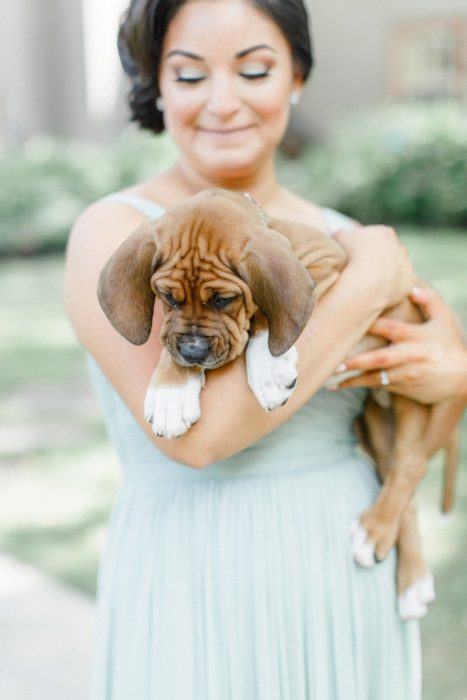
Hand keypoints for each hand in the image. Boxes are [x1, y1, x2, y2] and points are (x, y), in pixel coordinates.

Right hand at [332, 225, 414, 308]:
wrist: (368, 281)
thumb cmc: (353, 256)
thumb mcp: (340, 239)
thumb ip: (339, 233)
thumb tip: (334, 230)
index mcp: (385, 233)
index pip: (374, 238)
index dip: (362, 246)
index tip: (353, 255)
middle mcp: (400, 247)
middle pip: (387, 252)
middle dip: (376, 259)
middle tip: (360, 269)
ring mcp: (406, 266)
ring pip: (394, 269)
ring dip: (384, 274)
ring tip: (367, 282)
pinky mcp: (408, 284)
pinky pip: (398, 286)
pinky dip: (389, 289)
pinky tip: (375, 292)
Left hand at [332, 286, 466, 404]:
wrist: (462, 380)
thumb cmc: (450, 345)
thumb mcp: (445, 320)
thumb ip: (430, 301)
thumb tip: (411, 287)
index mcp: (417, 337)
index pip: (392, 328)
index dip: (372, 324)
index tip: (351, 319)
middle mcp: (409, 356)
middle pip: (381, 358)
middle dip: (359, 360)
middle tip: (337, 360)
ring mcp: (405, 374)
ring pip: (376, 376)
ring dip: (353, 376)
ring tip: (331, 374)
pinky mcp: (402, 387)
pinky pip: (376, 385)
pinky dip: (357, 384)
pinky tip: (336, 385)